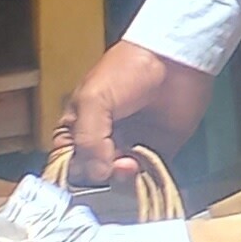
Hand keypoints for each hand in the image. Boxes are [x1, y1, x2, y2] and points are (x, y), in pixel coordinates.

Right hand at [52, 41, 217, 186]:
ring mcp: (129, 150)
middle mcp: (100, 146)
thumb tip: (97, 175)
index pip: (65, 166)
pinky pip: (148, 178)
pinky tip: (146, 170)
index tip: (84, 176)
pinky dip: (146, 180)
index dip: (72, 176)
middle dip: (102, 178)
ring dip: (124, 180)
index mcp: (75, 132)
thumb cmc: (126, 71)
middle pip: (93, 179)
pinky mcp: (158, 152)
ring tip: (132, 164)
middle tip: (116, 163)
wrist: (175, 59)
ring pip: (120, 182)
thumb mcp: (94, 100)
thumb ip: (89, 139)